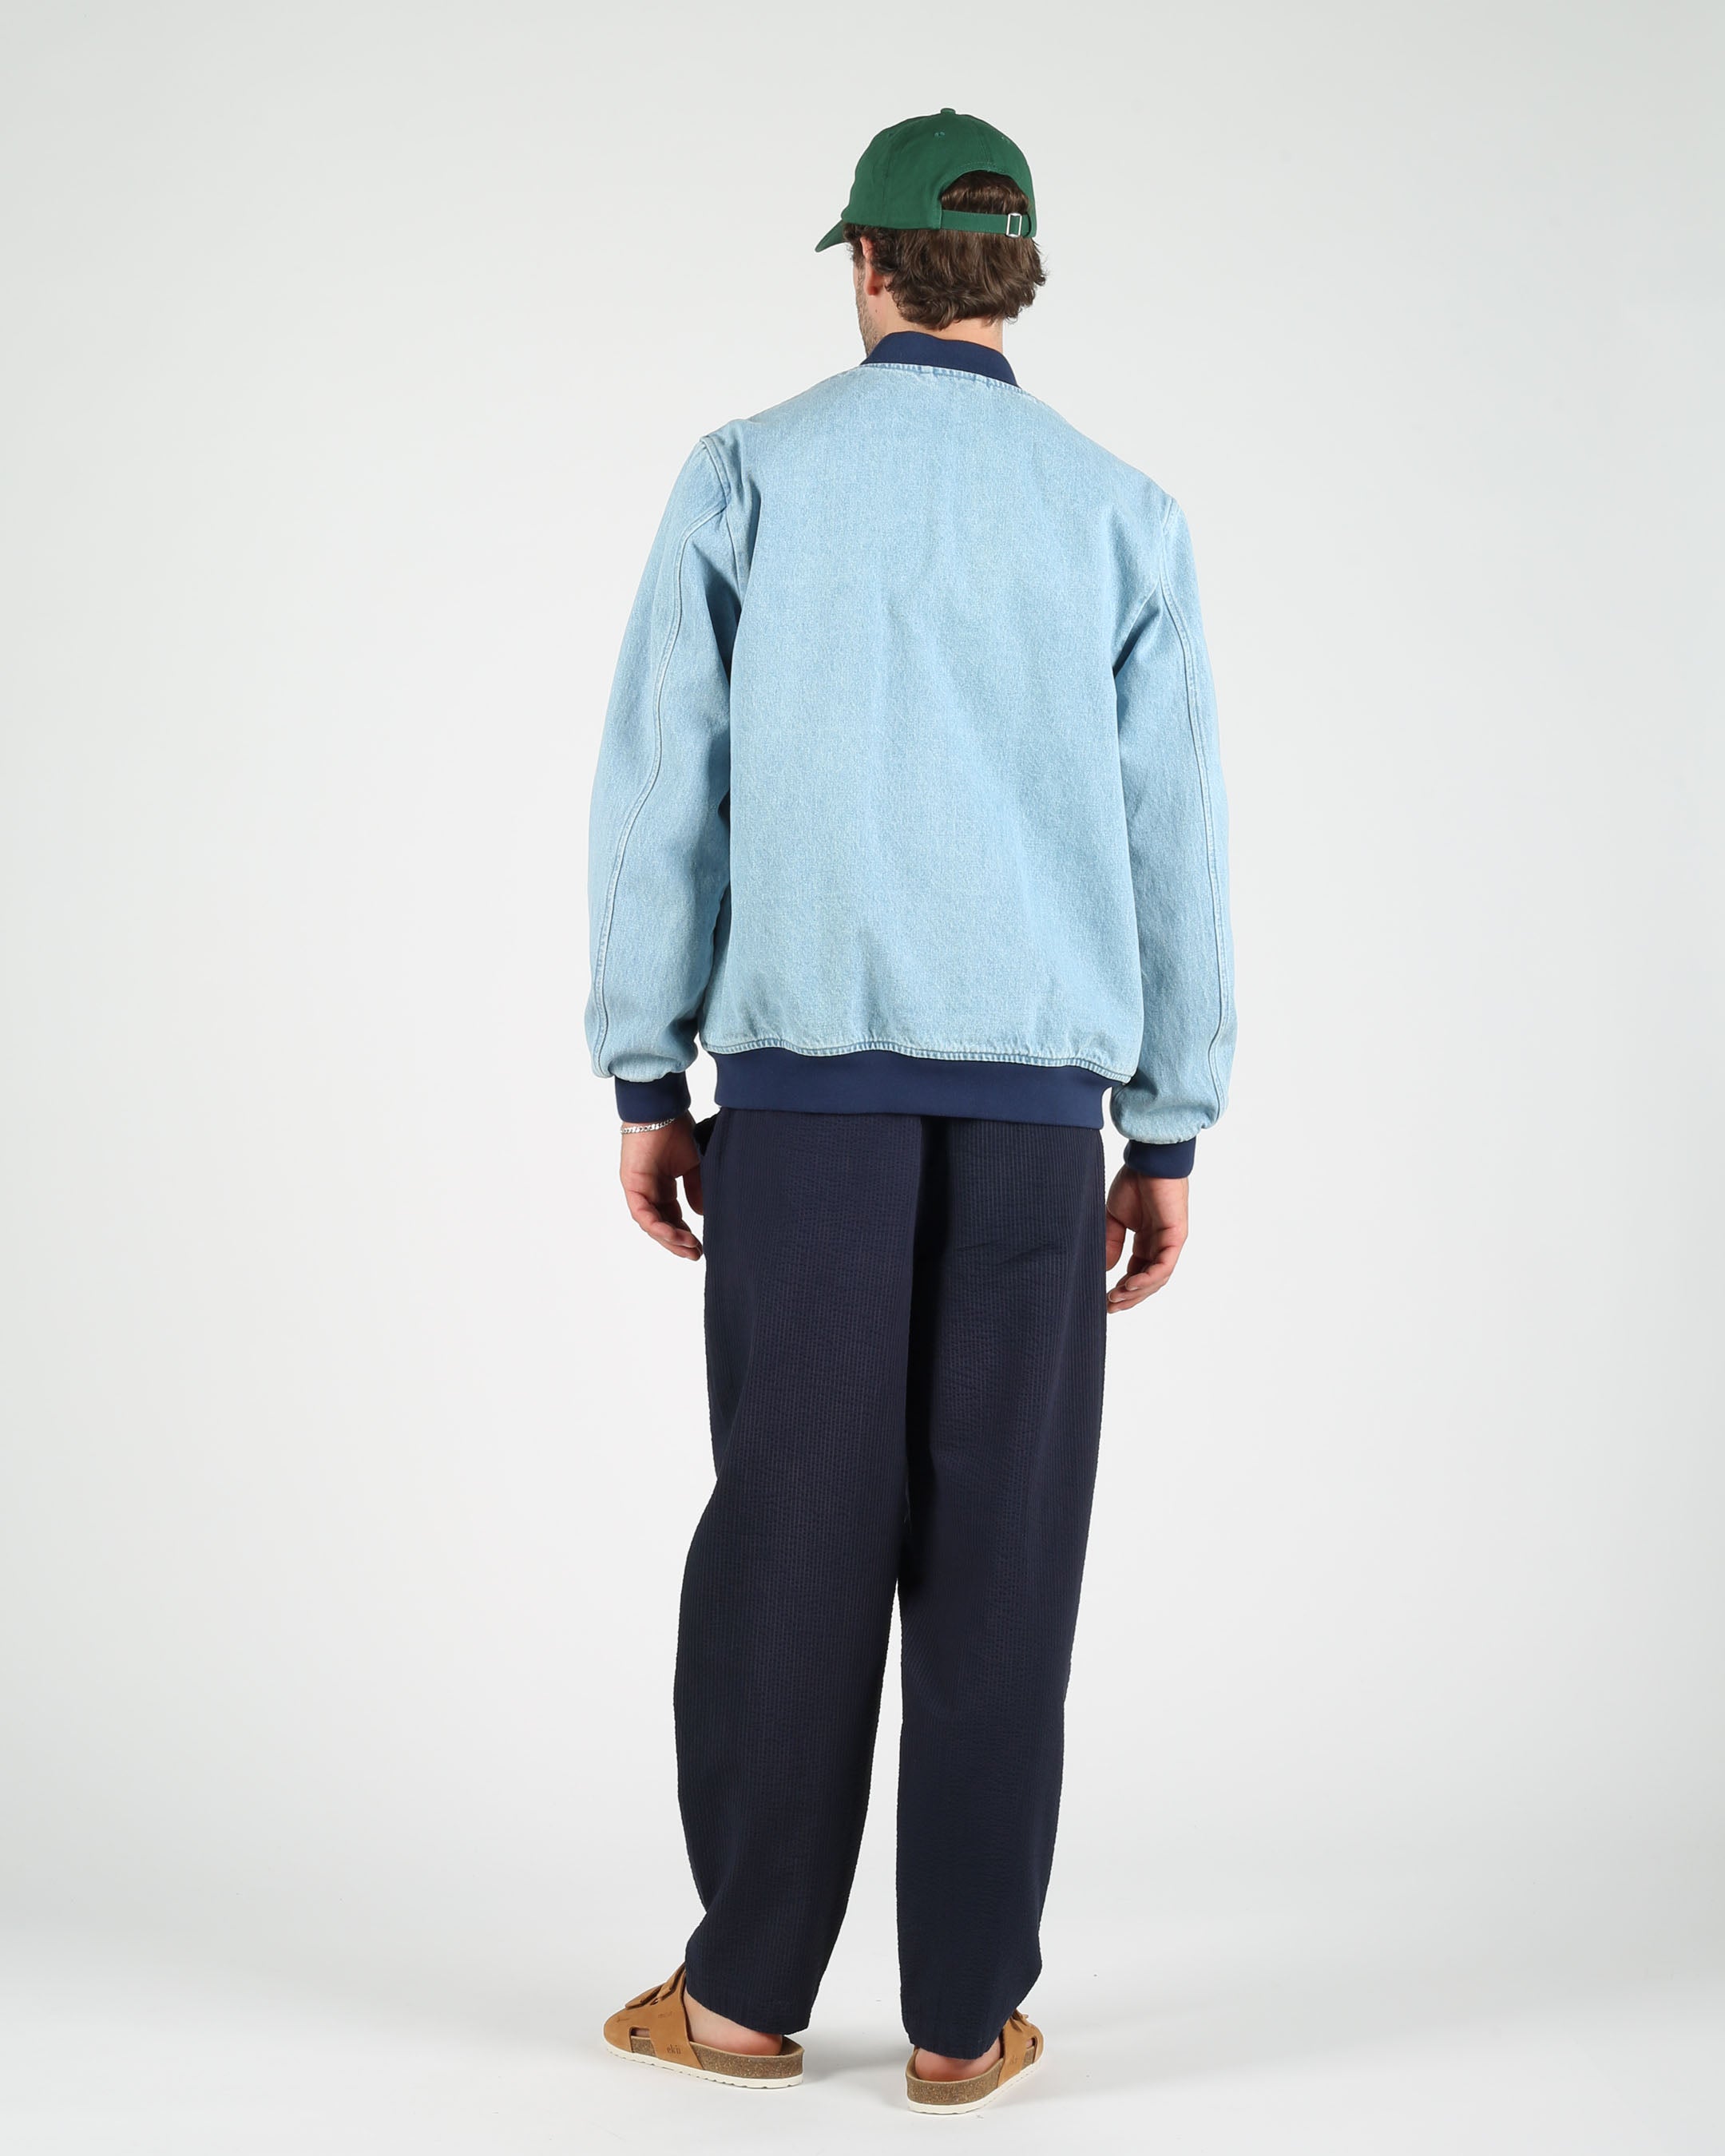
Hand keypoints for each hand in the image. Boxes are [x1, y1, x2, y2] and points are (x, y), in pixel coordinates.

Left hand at [620, 1115, 704, 1260]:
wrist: (663, 1109)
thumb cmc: (677, 1130)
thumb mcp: (693, 1165)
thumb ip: (696, 1189)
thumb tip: (701, 1214)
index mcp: (662, 1185)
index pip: (672, 1216)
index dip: (685, 1232)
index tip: (701, 1245)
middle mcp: (648, 1190)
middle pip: (661, 1224)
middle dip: (677, 1242)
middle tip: (695, 1255)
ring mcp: (638, 1189)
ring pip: (651, 1224)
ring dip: (670, 1238)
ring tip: (689, 1248)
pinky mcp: (631, 1185)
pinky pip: (642, 1214)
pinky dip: (658, 1226)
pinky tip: (675, 1235)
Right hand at [1104, 1168, 1187, 1313]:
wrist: (1148, 1161)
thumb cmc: (1134, 1182)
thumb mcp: (1114, 1219)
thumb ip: (1110, 1243)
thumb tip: (1102, 1269)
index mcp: (1147, 1240)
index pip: (1137, 1273)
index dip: (1123, 1288)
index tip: (1105, 1299)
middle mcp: (1160, 1244)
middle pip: (1148, 1281)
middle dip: (1129, 1297)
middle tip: (1110, 1307)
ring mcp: (1170, 1242)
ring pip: (1157, 1278)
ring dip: (1136, 1292)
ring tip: (1116, 1298)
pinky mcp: (1176, 1236)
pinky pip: (1163, 1266)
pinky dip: (1147, 1278)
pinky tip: (1129, 1284)